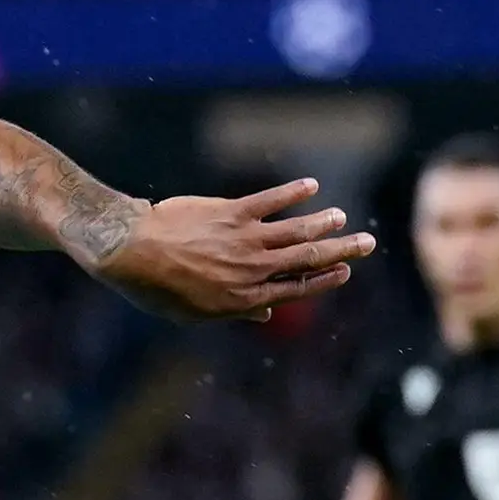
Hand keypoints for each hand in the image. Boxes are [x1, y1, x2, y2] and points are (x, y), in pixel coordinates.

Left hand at [98, 179, 370, 321]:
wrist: (131, 252)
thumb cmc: (157, 289)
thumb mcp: (195, 313)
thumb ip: (234, 311)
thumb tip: (264, 313)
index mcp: (244, 298)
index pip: (295, 289)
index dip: (324, 281)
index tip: (345, 272)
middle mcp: (252, 270)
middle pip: (307, 260)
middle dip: (340, 252)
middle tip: (367, 244)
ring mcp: (244, 240)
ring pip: (296, 231)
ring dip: (323, 223)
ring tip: (342, 217)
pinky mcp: (232, 212)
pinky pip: (270, 201)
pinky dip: (293, 192)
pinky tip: (311, 186)